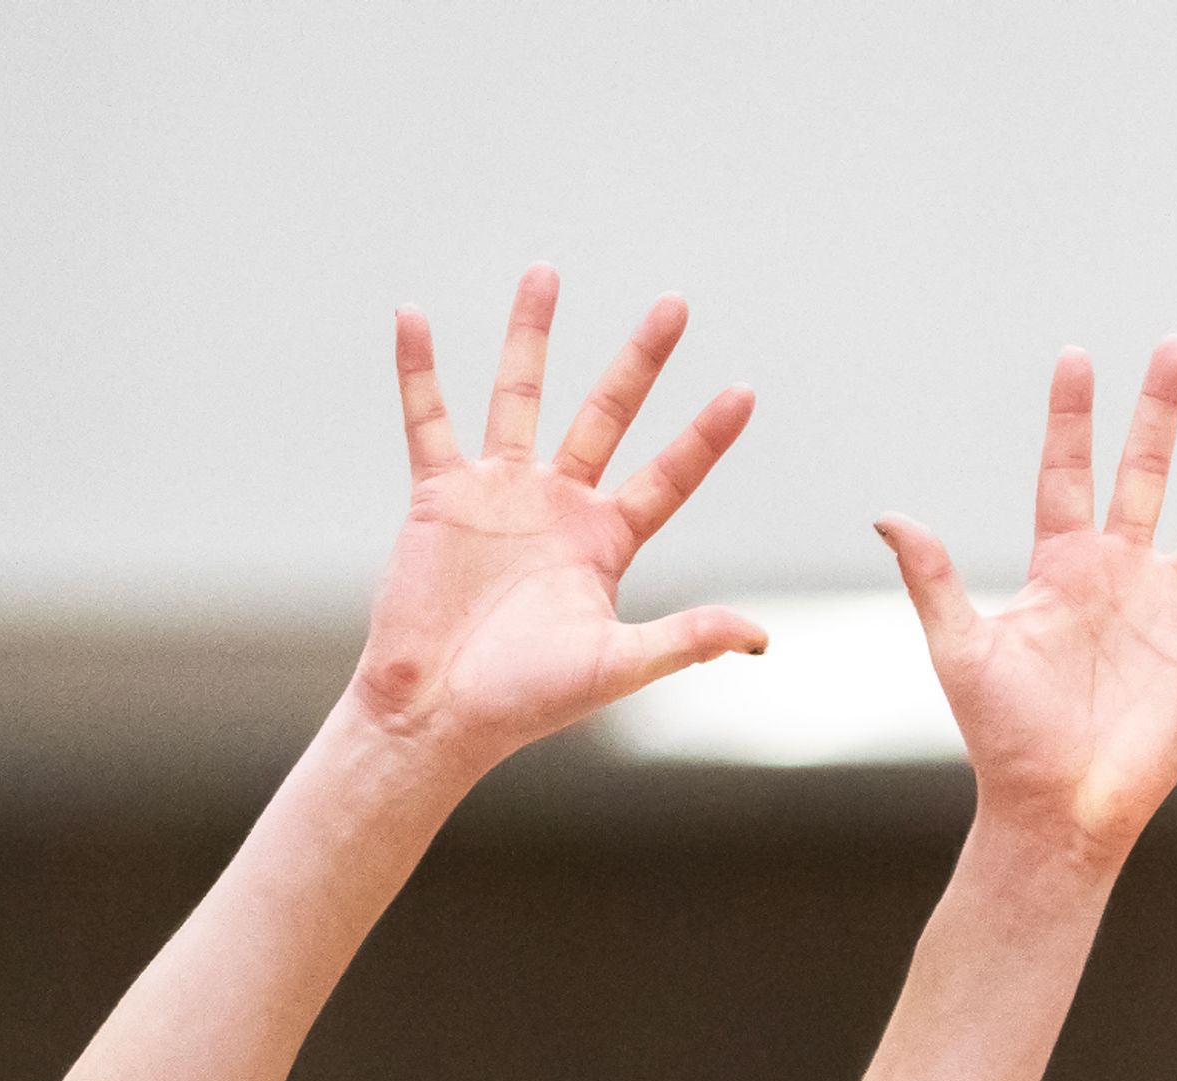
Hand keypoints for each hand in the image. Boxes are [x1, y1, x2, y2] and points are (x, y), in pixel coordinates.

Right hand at [354, 266, 765, 773]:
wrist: (439, 713)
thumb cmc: (528, 700)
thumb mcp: (618, 668)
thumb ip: (686, 641)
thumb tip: (761, 635)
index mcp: (608, 542)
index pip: (671, 474)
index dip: (707, 435)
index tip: (745, 388)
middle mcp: (560, 505)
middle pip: (608, 414)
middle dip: (641, 360)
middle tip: (676, 303)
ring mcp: (500, 494)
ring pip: (520, 396)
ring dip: (532, 335)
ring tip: (547, 271)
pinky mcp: (440, 495)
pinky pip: (427, 420)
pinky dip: (419, 371)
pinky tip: (415, 317)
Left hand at [876, 341, 1176, 855]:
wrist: (1057, 807)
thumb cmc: (1002, 736)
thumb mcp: (961, 650)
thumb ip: (935, 580)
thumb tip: (889, 515)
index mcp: (1061, 566)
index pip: (1067, 472)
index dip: (1070, 417)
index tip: (1076, 356)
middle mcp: (1120, 574)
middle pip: (1146, 472)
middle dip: (1161, 410)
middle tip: (1176, 346)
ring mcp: (1169, 609)